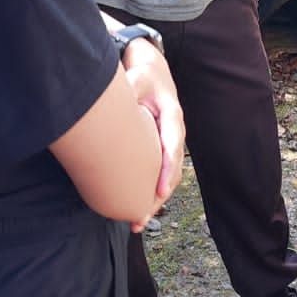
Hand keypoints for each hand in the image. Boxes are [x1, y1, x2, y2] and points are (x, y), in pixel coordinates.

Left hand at [120, 38, 184, 223]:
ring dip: (156, 199)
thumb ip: (131, 87)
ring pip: (169, 175)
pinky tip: (137, 209)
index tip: (160, 190)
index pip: (172, 146)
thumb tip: (121, 94)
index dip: (167, 169)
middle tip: (143, 216)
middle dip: (160, 194)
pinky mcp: (162, 149)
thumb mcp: (138, 78)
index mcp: (171, 116)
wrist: (155, 75)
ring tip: (138, 221)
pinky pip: (161, 173)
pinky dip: (152, 192)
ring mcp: (170, 142)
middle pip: (172, 168)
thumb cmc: (144, 78)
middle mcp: (175, 132)